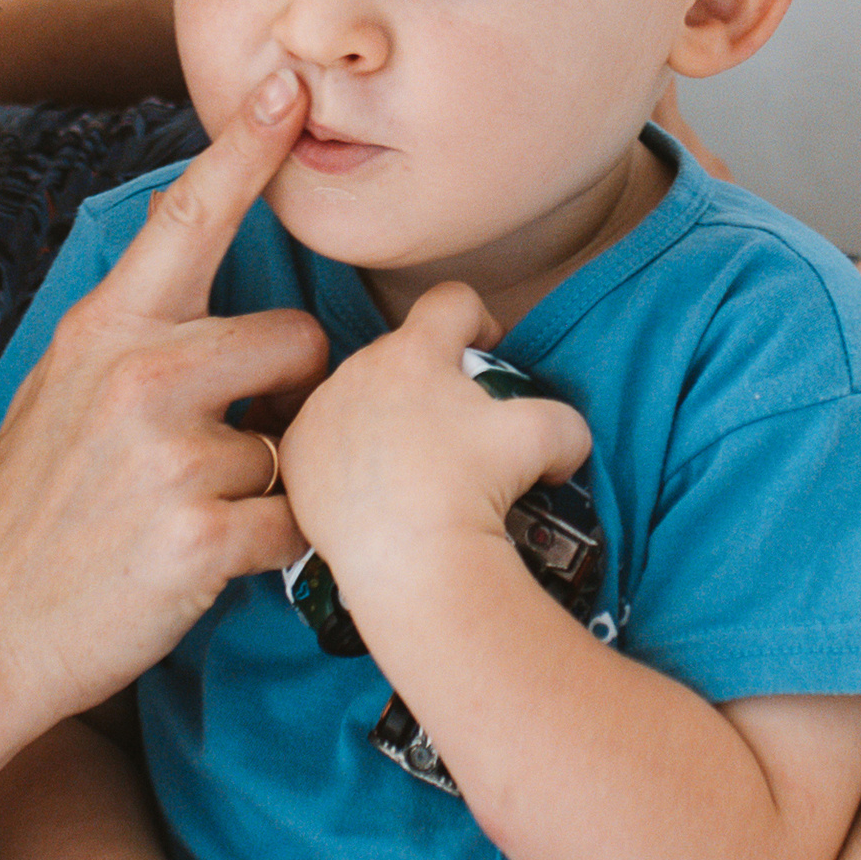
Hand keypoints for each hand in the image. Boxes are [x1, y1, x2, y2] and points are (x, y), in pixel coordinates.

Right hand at [0, 73, 325, 731]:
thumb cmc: (27, 521)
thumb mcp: (56, 398)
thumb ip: (132, 341)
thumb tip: (205, 289)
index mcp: (103, 330)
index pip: (190, 218)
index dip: (246, 148)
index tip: (288, 86)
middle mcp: (137, 373)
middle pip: (300, 335)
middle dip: (292, 390)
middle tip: (231, 444)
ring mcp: (167, 452)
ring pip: (296, 441)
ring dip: (269, 483)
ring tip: (191, 518)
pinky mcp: (197, 533)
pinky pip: (293, 524)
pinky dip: (270, 553)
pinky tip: (205, 566)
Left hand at [279, 283, 590, 599]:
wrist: (408, 557)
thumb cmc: (475, 489)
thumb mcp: (548, 440)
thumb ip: (564, 421)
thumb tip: (561, 443)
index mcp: (415, 352)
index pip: (450, 302)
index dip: (478, 321)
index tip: (485, 356)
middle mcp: (358, 369)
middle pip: (401, 353)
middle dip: (431, 382)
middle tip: (455, 432)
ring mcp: (320, 411)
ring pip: (360, 396)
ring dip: (386, 417)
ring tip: (411, 467)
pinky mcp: (296, 454)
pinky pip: (326, 439)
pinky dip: (348, 456)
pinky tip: (372, 490)